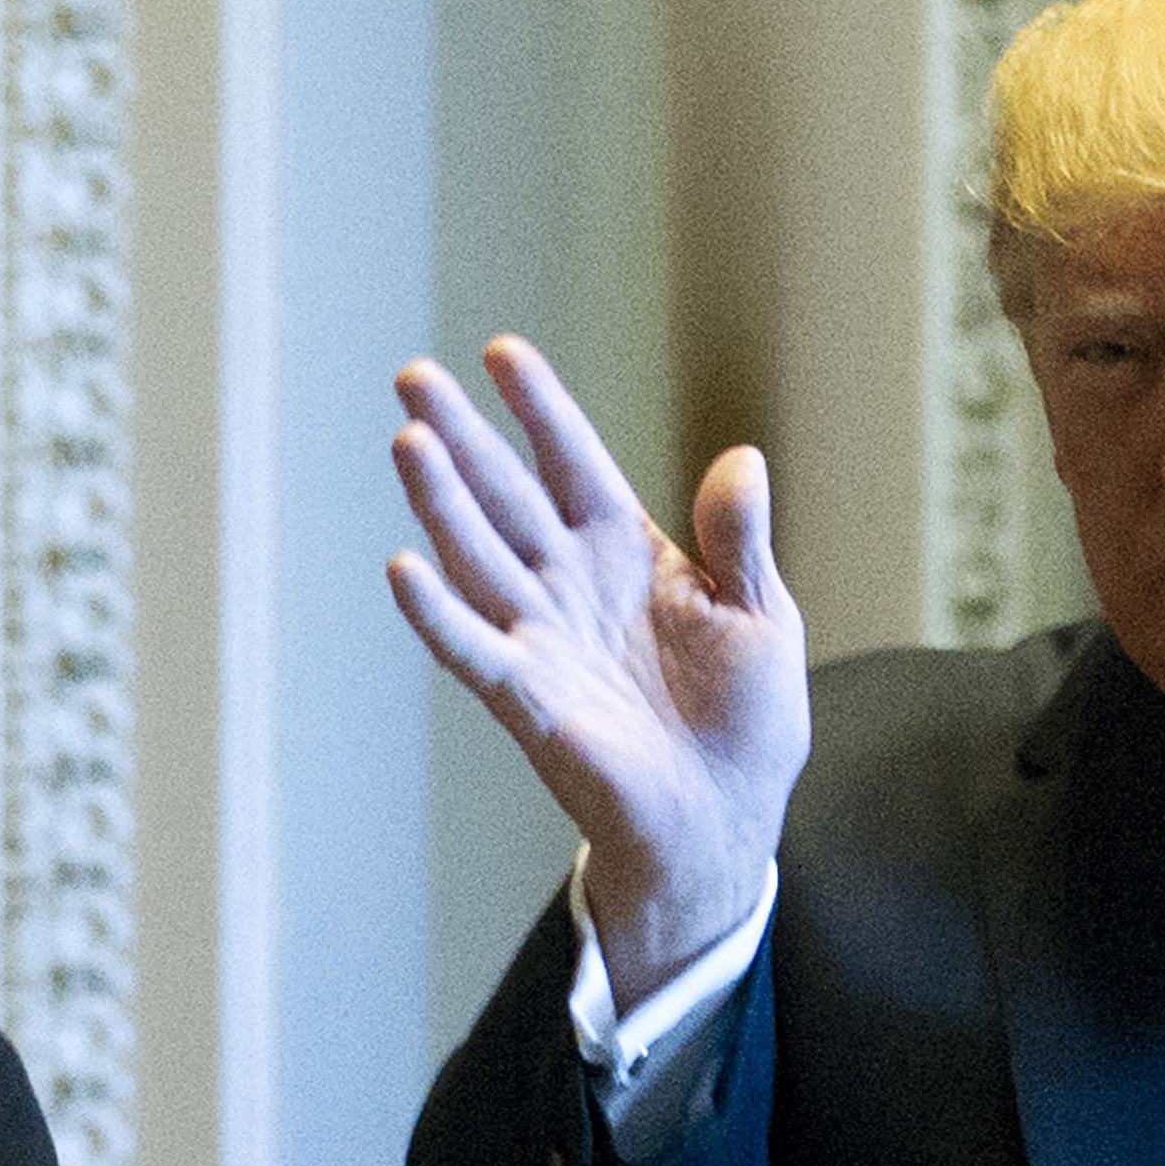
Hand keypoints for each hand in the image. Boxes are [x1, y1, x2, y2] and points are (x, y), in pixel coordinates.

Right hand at [388, 335, 808, 1005]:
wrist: (726, 814)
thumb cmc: (745, 716)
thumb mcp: (761, 615)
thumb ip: (739, 541)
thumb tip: (744, 459)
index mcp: (628, 553)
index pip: (574, 465)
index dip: (541, 409)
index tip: (501, 351)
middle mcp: (571, 583)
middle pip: (507, 495)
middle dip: (463, 437)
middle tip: (414, 375)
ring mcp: (542, 636)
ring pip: (478, 555)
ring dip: (442, 502)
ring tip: (410, 440)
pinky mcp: (528, 697)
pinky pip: (472, 647)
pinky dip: (437, 611)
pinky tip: (404, 566)